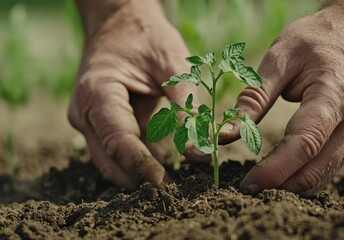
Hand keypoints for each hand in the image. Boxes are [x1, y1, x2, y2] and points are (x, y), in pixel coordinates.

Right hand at [68, 1, 206, 189]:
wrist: (122, 23)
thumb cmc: (147, 37)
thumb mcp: (174, 65)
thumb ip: (186, 108)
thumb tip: (198, 151)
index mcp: (97, 92)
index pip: (117, 139)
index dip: (140, 165)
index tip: (163, 184)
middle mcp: (85, 110)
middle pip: (108, 157)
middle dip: (137, 176)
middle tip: (170, 194)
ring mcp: (88, 119)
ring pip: (110, 158)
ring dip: (136, 173)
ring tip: (168, 185)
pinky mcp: (100, 123)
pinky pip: (116, 149)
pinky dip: (136, 160)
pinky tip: (159, 167)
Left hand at [220, 8, 343, 194]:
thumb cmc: (321, 39)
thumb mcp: (282, 56)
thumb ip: (255, 97)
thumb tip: (225, 134)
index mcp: (336, 96)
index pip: (305, 143)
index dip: (275, 169)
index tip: (247, 185)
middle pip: (315, 170)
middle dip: (278, 186)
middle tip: (244, 191)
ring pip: (321, 176)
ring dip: (289, 186)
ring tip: (257, 184)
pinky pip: (326, 168)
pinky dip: (301, 177)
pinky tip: (279, 174)